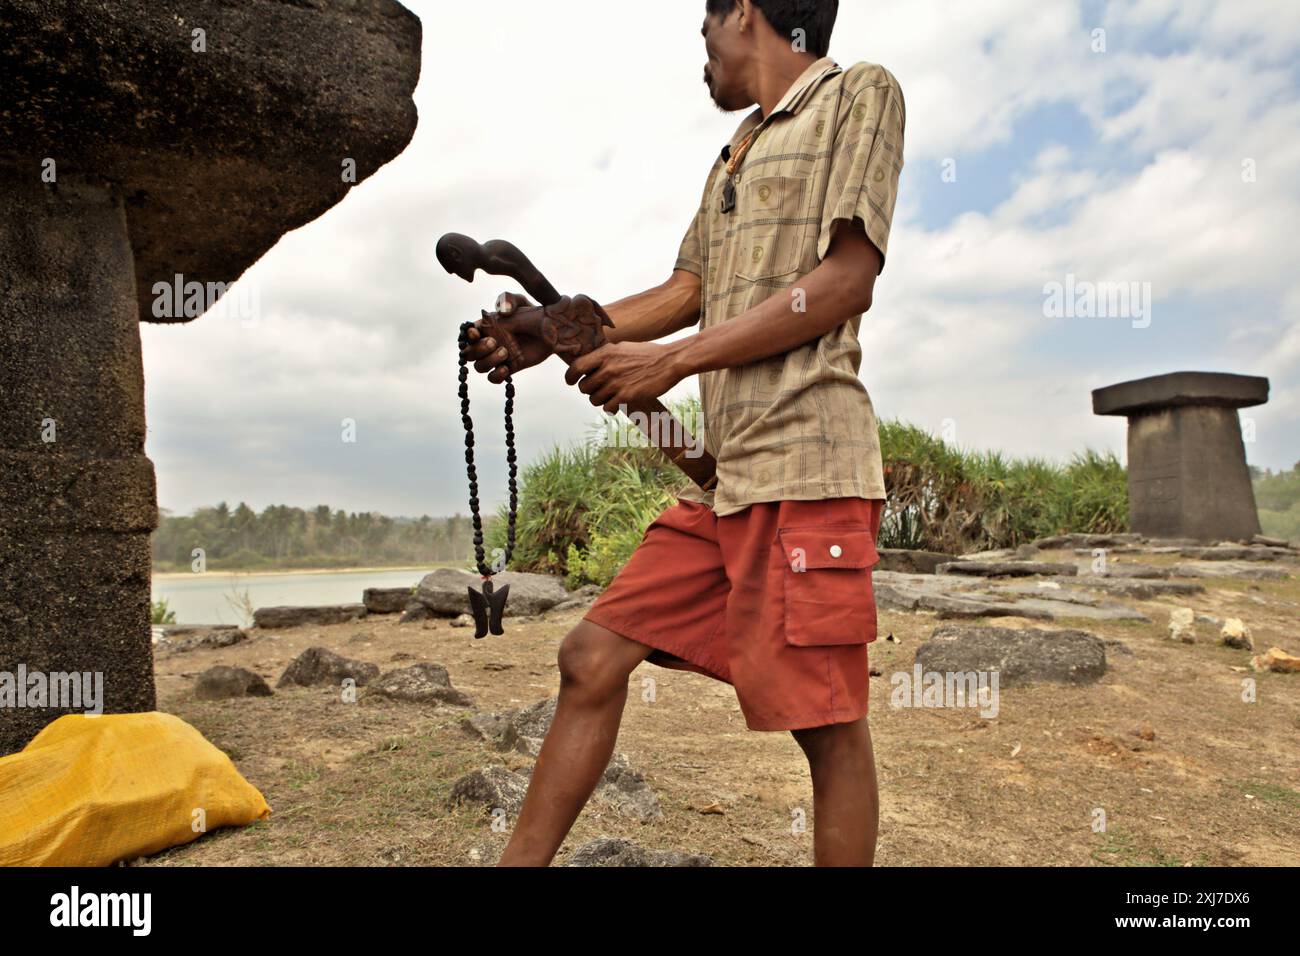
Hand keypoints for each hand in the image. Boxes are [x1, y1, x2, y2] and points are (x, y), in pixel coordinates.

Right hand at [460, 292, 551, 383]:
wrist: (552, 330)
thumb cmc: (533, 314)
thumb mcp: (520, 302)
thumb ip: (509, 300)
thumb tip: (502, 310)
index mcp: (486, 327)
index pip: (469, 334)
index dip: (468, 335)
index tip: (476, 332)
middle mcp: (488, 342)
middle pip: (469, 353)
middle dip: (478, 349)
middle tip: (493, 342)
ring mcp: (498, 356)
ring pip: (480, 367)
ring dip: (488, 362)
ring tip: (505, 353)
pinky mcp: (509, 367)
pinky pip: (494, 378)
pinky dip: (496, 376)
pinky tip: (506, 369)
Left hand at [566, 341, 684, 412]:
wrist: (669, 362)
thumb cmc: (647, 354)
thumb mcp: (623, 347)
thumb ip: (605, 355)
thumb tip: (590, 363)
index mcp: (605, 353)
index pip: (576, 367)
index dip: (570, 377)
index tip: (571, 381)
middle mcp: (608, 368)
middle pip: (584, 387)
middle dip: (589, 390)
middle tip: (598, 390)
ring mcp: (616, 383)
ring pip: (594, 400)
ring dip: (600, 400)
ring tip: (609, 397)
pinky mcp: (627, 396)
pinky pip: (608, 408)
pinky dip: (611, 408)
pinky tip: (617, 404)